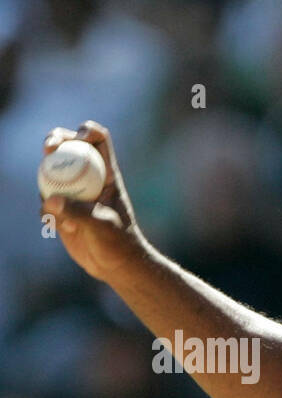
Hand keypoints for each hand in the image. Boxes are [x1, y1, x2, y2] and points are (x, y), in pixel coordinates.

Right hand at [40, 121, 147, 281]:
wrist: (116, 266)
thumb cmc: (119, 243)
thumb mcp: (103, 225)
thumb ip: (78, 211)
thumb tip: (50, 199)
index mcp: (106, 174)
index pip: (99, 141)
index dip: (87, 131)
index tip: (79, 138)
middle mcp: (88, 178)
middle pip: (68, 147)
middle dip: (55, 140)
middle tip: (49, 148)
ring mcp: (73, 191)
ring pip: (51, 171)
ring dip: (46, 177)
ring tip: (51, 199)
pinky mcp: (62, 208)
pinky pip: (46, 200)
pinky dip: (47, 209)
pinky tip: (58, 226)